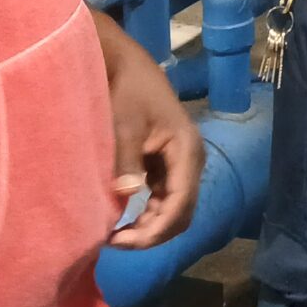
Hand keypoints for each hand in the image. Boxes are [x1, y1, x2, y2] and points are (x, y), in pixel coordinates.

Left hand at [95, 15, 201, 248]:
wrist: (126, 65)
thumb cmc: (126, 91)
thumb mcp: (123, 124)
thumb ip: (126, 160)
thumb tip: (126, 195)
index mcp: (187, 151)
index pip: (180, 205)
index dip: (153, 230)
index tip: (120, 240)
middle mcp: (191, 160)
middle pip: (181, 213)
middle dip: (152, 233)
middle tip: (115, 241)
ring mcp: (181, 162)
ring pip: (174, 208)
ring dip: (149, 225)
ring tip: (116, 234)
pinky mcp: (168, 162)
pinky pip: (165, 197)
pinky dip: (148, 212)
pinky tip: (123, 217)